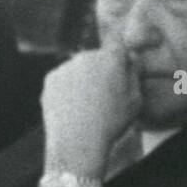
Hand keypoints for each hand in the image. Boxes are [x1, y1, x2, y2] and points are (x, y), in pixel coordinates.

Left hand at [41, 47, 141, 180]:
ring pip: (79, 70)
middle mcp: (87, 56)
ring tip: (88, 109)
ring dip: (84, 82)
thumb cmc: (111, 123)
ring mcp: (66, 66)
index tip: (121, 72)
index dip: (120, 57)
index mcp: (110, 59)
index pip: (118, 45)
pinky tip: (74, 111)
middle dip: (101, 72)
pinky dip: (68, 92)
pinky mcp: (51, 78)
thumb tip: (131, 60)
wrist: (77, 141)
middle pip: (97, 58)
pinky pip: (64, 81)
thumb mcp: (135, 102)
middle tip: (105, 99)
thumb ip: (134, 76)